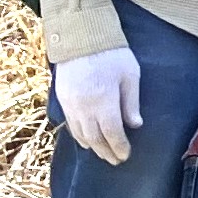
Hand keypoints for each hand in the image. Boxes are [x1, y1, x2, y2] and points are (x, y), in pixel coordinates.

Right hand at [53, 47, 142, 165]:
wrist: (81, 37)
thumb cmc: (111, 53)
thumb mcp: (130, 74)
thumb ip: (131, 102)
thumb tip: (135, 125)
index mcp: (104, 101)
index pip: (112, 132)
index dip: (119, 146)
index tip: (126, 155)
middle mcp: (85, 107)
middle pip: (95, 138)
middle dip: (107, 151)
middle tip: (116, 160)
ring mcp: (71, 104)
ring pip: (81, 134)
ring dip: (93, 147)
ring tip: (103, 154)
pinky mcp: (62, 99)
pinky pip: (70, 125)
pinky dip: (79, 136)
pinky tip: (87, 141)